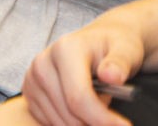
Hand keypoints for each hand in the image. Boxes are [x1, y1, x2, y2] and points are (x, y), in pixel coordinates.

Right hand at [24, 16, 147, 125]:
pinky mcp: (30, 94)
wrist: (99, 40)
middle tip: (112, 109)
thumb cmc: (114, 45)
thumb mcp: (127, 48)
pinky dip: (70, 121)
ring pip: (59, 122)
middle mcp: (43, 63)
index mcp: (65, 49)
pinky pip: (50, 122)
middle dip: (94, 121)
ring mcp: (33, 80)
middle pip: (69, 114)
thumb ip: (121, 62)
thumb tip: (112, 76)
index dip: (101, 118)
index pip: (78, 97)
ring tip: (97, 98)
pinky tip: (82, 104)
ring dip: (83, 121)